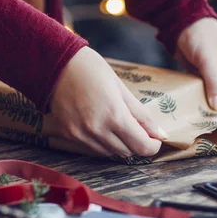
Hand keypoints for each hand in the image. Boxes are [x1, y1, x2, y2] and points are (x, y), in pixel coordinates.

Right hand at [49, 47, 167, 156]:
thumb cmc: (92, 70)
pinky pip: (93, 148)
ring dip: (119, 143)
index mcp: (114, 116)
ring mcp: (81, 135)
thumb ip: (141, 115)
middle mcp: (97, 130)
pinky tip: (100, 124)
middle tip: (137, 128)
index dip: (153, 146)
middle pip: (127, 152)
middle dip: (136, 143)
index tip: (155, 139)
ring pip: (110, 153)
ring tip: (116, 123)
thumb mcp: (121, 89)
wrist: (56, 64)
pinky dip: (102, 142)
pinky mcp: (69, 135)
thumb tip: (160, 134)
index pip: (142, 146)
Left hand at [175, 18, 216, 116]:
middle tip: (207, 122)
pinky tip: (193, 111)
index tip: (216, 117)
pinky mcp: (206, 79)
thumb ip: (214, 83)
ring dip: (211, 108)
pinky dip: (202, 103)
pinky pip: (207, 95)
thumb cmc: (199, 35)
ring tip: (200, 119)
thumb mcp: (207, 59)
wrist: (182, 22)